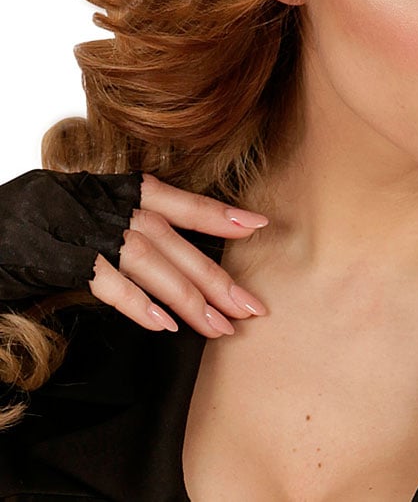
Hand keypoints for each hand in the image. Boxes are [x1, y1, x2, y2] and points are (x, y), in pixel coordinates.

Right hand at [88, 174, 267, 337]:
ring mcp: (97, 234)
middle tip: (250, 308)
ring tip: (218, 327)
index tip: (257, 224)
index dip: (221, 215)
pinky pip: (111, 284)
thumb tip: (173, 254)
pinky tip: (165, 325)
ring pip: (154, 263)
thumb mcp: (99, 203)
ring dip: (189, 298)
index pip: (184, 204)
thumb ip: (133, 220)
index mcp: (129, 192)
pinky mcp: (73, 260)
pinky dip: (139, 304)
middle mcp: (118, 210)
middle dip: (216, 279)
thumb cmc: (57, 212)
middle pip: (177, 243)